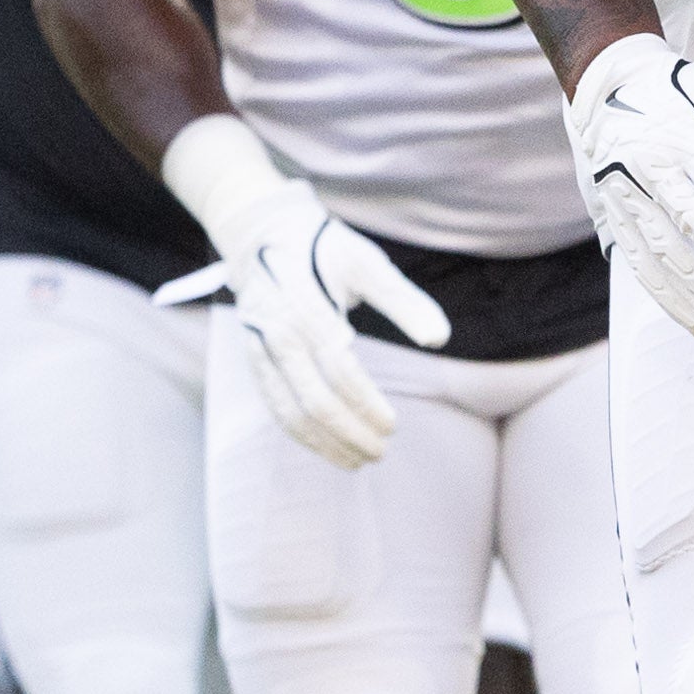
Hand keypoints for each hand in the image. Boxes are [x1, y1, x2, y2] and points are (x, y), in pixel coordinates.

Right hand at [159, 117, 449, 469]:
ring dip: (325, 443)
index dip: (367, 403)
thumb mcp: (367, 262)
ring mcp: (259, 349)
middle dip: (350, 432)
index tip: (393, 425)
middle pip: (313, 398)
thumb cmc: (324, 249)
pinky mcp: (253, 361)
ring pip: (289, 411)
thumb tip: (440, 339)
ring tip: (360, 459)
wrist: (262, 233)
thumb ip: (404, 300)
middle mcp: (277, 331)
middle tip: (382, 450)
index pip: (339, 368)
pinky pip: (275, 407)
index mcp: (306, 306)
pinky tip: (330, 447)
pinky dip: (302, 435)